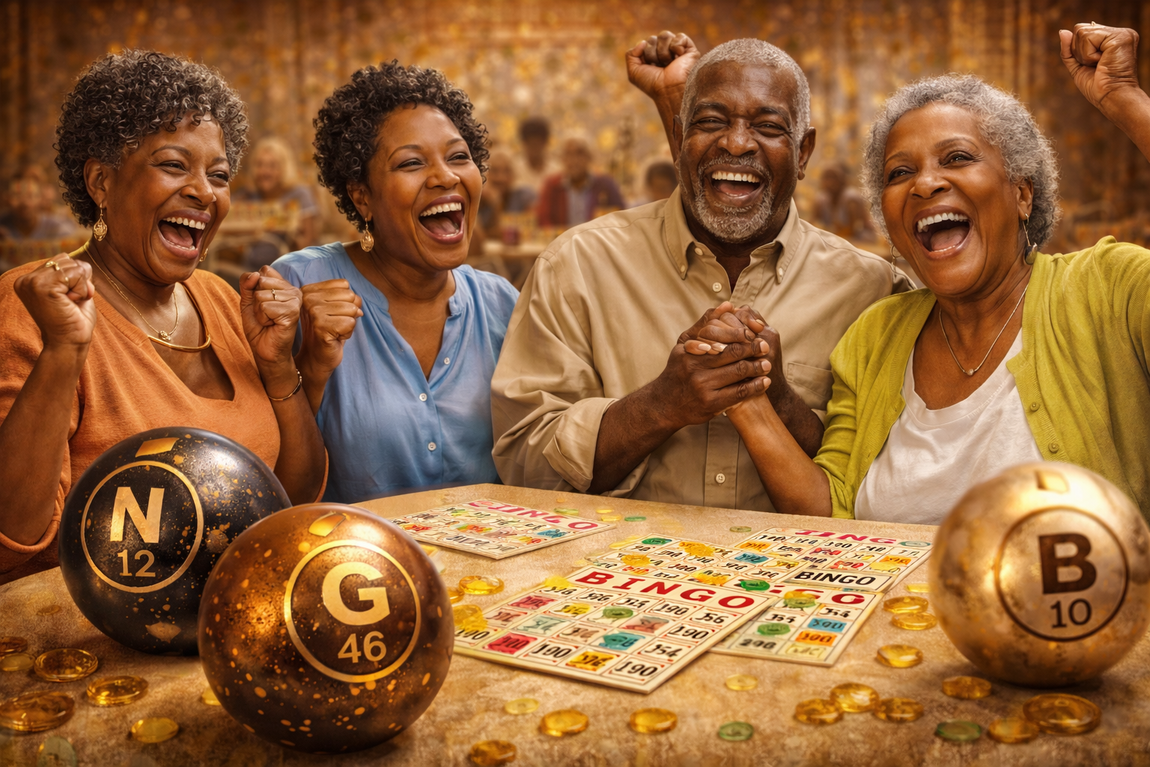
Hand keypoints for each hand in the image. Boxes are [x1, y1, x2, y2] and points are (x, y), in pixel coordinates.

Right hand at [14, 256, 96, 348]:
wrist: (70, 343)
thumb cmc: (75, 321)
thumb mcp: (75, 292)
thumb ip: (75, 275)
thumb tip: (83, 263)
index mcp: (30, 280)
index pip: (62, 260)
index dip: (77, 278)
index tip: (70, 299)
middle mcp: (26, 279)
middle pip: (67, 259)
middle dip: (80, 280)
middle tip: (72, 302)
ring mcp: (32, 282)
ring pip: (73, 266)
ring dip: (81, 286)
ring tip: (70, 303)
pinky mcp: (42, 286)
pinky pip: (75, 274)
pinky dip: (81, 289)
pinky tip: (71, 302)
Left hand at [239, 266, 301, 382]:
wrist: (265, 351)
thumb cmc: (259, 328)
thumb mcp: (248, 302)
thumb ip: (247, 284)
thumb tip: (255, 274)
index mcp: (285, 285)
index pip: (264, 271)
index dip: (255, 288)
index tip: (262, 305)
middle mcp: (293, 290)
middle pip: (261, 281)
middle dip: (256, 301)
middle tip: (265, 315)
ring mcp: (295, 300)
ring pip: (261, 295)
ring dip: (259, 312)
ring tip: (269, 321)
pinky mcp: (292, 312)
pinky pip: (265, 307)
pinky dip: (263, 319)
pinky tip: (272, 325)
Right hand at [297, 279, 362, 378]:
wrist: (316, 357)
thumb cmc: (328, 331)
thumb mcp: (336, 308)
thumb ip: (347, 298)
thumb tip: (358, 301)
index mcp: (309, 290)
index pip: (344, 284)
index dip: (346, 301)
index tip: (333, 314)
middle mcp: (308, 298)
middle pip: (350, 296)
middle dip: (349, 313)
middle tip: (335, 324)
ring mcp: (313, 312)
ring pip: (352, 309)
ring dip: (349, 324)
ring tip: (335, 331)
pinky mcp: (321, 326)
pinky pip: (351, 323)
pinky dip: (348, 333)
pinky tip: (335, 338)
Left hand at [626, 31, 699, 101]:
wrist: (669, 89)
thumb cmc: (652, 84)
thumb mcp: (634, 72)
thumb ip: (630, 54)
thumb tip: (643, 42)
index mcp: (653, 57)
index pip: (645, 43)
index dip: (645, 54)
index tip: (650, 68)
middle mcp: (665, 52)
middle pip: (653, 39)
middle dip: (653, 54)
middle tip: (660, 67)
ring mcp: (677, 50)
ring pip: (665, 35)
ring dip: (663, 52)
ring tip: (668, 64)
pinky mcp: (689, 49)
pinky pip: (679, 36)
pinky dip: (676, 46)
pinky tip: (678, 56)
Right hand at [648, 308, 772, 428]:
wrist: (664, 404)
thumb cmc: (678, 371)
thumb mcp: (684, 345)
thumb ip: (704, 324)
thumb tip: (728, 305)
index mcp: (690, 351)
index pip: (722, 338)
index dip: (741, 335)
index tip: (754, 334)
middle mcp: (695, 367)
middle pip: (732, 354)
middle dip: (753, 349)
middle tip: (765, 347)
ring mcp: (703, 386)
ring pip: (738, 372)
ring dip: (757, 367)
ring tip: (767, 364)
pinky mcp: (711, 404)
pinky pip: (739, 393)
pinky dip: (755, 386)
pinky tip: (764, 382)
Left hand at [1060, 23, 1140, 114]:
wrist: (1110, 97)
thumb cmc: (1097, 86)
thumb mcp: (1078, 66)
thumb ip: (1069, 49)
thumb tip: (1062, 31)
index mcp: (1111, 37)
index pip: (1082, 31)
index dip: (1078, 50)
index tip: (1093, 64)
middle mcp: (1119, 32)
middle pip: (1079, 29)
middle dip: (1079, 52)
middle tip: (1095, 65)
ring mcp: (1121, 33)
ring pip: (1082, 32)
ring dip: (1084, 54)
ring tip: (1100, 64)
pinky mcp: (1120, 37)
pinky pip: (1087, 38)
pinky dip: (1088, 55)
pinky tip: (1101, 62)